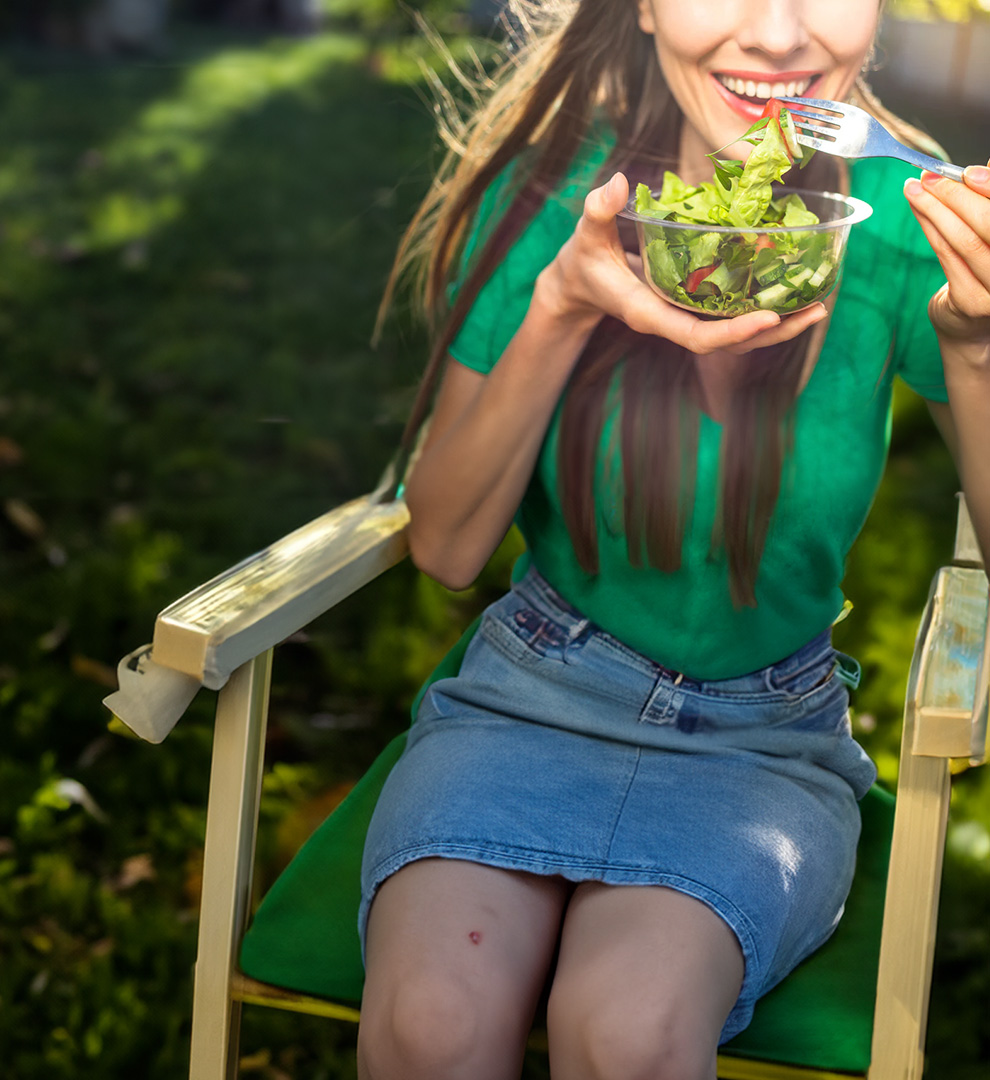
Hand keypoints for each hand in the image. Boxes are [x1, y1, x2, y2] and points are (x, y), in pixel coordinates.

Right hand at [539, 171, 827, 356]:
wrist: (581, 283)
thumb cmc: (584, 260)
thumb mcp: (586, 236)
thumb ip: (598, 212)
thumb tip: (616, 185)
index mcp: (649, 313)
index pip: (696, 336)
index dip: (733, 332)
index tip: (769, 318)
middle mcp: (672, 321)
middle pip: (729, 343)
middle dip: (773, 332)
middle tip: (817, 311)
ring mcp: (685, 317)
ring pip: (736, 335)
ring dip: (778, 325)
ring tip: (818, 306)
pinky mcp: (693, 307)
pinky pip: (733, 316)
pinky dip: (764, 307)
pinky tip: (792, 290)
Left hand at [904, 164, 989, 362]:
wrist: (974, 327)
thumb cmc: (987, 271)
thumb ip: (989, 204)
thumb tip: (984, 166)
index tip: (967, 171)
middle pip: (987, 224)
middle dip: (956, 195)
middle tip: (929, 176)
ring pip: (964, 240)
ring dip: (935, 209)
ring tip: (915, 188)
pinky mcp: (971, 301)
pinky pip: (947, 256)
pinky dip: (930, 228)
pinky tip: (918, 210)